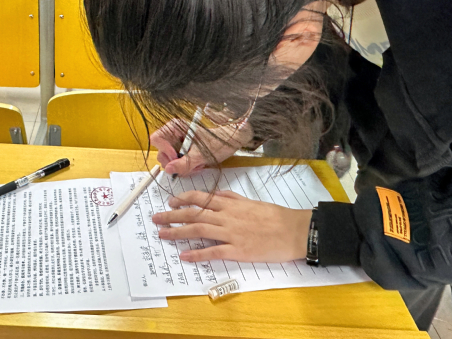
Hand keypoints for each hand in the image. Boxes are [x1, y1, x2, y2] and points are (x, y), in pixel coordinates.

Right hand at [150, 119, 252, 177]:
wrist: (233, 140)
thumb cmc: (219, 142)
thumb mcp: (202, 155)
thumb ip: (184, 163)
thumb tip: (168, 169)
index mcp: (176, 127)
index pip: (157, 138)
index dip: (164, 150)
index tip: (176, 157)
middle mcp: (175, 134)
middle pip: (162, 152)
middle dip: (174, 162)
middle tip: (188, 166)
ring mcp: (179, 143)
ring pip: (170, 160)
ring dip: (182, 166)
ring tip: (197, 165)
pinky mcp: (184, 151)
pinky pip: (178, 163)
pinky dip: (186, 167)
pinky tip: (197, 165)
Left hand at [151, 190, 311, 262]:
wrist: (294, 231)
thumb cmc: (275, 216)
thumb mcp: (251, 201)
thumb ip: (231, 198)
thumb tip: (215, 194)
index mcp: (230, 204)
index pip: (200, 199)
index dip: (182, 200)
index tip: (170, 202)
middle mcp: (227, 217)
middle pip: (194, 215)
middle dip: (172, 216)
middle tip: (156, 219)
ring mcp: (231, 234)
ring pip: (199, 231)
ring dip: (178, 233)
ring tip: (163, 234)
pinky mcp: (238, 251)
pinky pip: (213, 252)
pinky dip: (198, 254)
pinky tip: (184, 256)